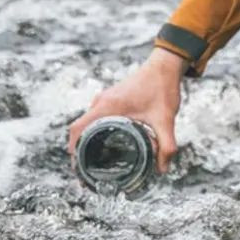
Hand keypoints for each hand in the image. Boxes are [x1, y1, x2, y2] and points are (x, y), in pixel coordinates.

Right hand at [67, 47, 184, 175]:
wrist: (165, 65)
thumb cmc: (163, 88)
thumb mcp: (165, 120)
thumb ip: (167, 145)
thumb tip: (162, 170)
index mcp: (107, 106)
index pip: (78, 129)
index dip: (73, 150)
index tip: (78, 169)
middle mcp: (101, 102)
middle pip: (80, 129)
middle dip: (80, 152)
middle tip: (87, 174)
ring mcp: (105, 99)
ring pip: (87, 123)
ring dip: (87, 141)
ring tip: (94, 164)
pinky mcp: (111, 98)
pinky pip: (95, 117)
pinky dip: (95, 132)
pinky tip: (105, 145)